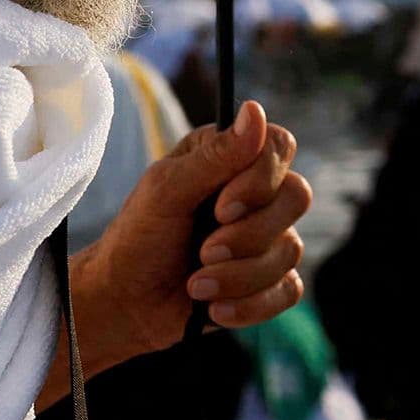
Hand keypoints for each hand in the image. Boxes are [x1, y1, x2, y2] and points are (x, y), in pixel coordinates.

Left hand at [73, 100, 311, 370]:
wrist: (123, 303)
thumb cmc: (137, 237)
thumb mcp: (165, 191)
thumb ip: (214, 156)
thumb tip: (256, 110)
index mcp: (231, 159)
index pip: (280, 147)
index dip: (262, 178)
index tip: (221, 207)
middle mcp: (256, 193)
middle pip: (296, 197)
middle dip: (249, 235)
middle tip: (203, 252)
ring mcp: (266, 238)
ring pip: (290, 250)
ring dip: (239, 276)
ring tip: (196, 285)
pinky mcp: (269, 280)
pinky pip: (288, 290)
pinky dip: (250, 304)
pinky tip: (215, 308)